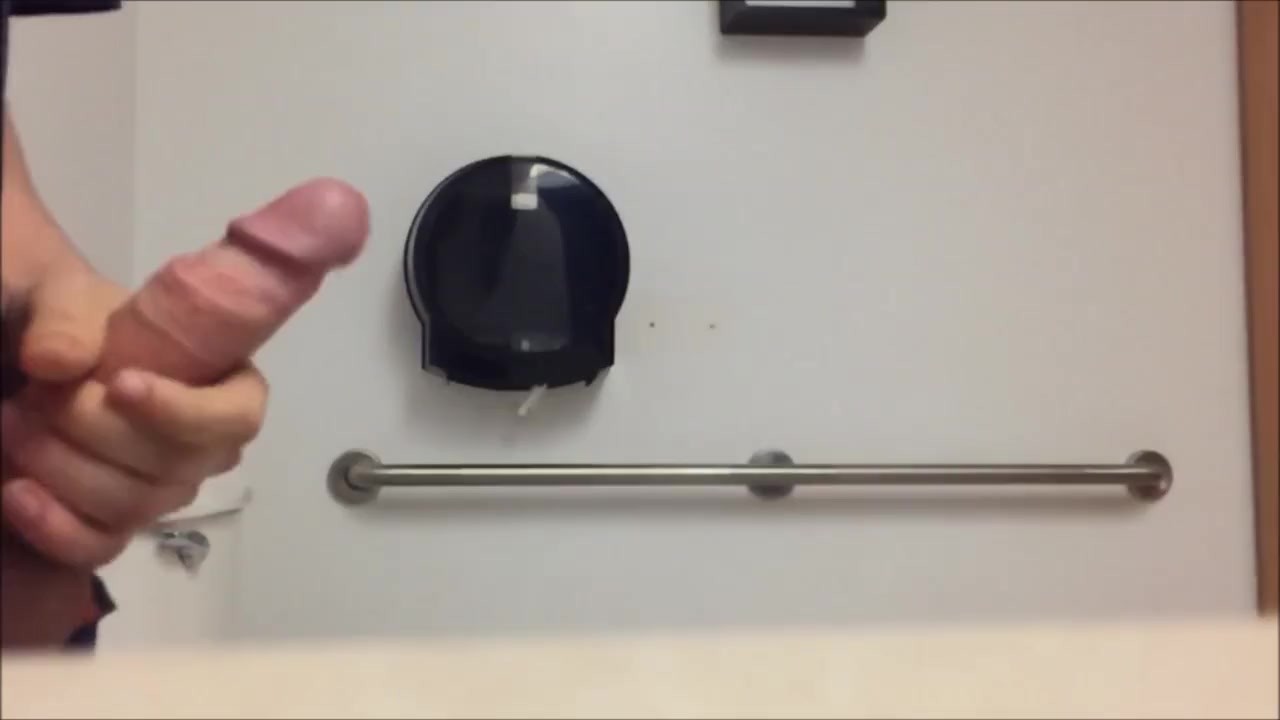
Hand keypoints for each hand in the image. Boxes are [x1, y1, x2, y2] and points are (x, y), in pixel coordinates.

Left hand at [0, 261, 267, 568]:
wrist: (34, 362)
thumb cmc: (73, 323)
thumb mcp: (67, 295)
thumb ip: (67, 317)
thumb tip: (59, 361)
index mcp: (226, 386)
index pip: (237, 416)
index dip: (187, 410)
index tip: (121, 384)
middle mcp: (205, 448)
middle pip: (175, 464)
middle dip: (96, 431)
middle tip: (33, 395)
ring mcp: (162, 493)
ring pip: (132, 505)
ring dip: (62, 466)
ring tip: (11, 424)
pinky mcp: (114, 527)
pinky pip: (98, 546)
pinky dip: (54, 526)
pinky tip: (16, 492)